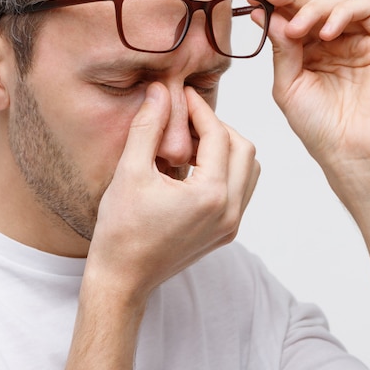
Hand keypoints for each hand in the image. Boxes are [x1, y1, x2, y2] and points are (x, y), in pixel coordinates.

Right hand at [87, 82, 259, 300]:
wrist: (122, 278)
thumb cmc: (121, 230)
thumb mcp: (129, 172)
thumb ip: (148, 127)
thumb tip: (160, 91)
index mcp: (210, 195)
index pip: (218, 135)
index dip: (200, 109)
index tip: (183, 95)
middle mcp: (229, 211)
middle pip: (244, 149)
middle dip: (218, 127)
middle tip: (187, 120)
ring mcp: (230, 225)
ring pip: (247, 170)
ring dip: (225, 149)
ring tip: (190, 144)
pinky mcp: (225, 232)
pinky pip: (239, 190)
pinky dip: (224, 170)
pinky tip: (192, 168)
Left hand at [252, 0, 369, 182]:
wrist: (349, 151)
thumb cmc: (318, 126)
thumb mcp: (287, 85)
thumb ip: (281, 49)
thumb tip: (266, 14)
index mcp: (307, 51)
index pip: (291, 16)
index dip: (274, 1)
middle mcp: (333, 42)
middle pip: (313, 2)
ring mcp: (359, 41)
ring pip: (338, 1)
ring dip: (314, 8)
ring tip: (299, 30)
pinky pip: (368, 8)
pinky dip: (345, 12)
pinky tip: (327, 33)